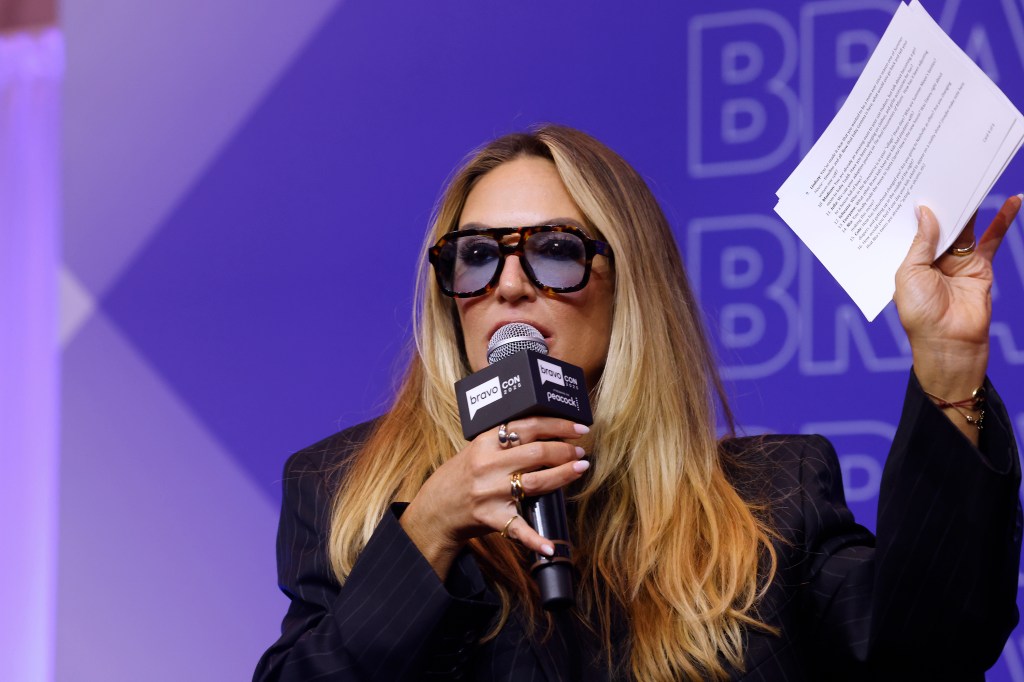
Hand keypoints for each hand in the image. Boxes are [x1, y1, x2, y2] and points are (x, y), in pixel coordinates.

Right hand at [399, 417, 589, 578]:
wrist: (435, 509)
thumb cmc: (462, 476)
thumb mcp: (478, 449)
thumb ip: (506, 441)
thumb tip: (548, 432)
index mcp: (485, 442)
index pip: (528, 426)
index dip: (557, 425)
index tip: (577, 427)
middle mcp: (488, 464)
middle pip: (537, 453)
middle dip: (565, 450)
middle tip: (580, 451)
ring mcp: (490, 492)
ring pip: (536, 482)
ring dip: (563, 474)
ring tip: (580, 468)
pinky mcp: (491, 517)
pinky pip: (517, 528)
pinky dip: (535, 539)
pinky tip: (550, 546)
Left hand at [894, 194, 1020, 437]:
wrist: (949, 343)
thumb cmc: (919, 314)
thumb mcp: (909, 273)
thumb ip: (921, 242)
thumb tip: (927, 211)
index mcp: (907, 259)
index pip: (911, 226)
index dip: (912, 206)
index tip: (913, 179)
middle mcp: (931, 256)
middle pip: (939, 221)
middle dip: (942, 199)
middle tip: (944, 167)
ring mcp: (956, 259)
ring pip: (965, 225)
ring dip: (969, 203)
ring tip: (973, 174)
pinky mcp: (979, 265)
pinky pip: (992, 237)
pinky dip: (1003, 219)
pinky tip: (1013, 200)